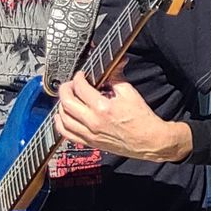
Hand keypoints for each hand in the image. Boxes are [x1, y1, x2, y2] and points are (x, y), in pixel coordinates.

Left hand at [54, 71, 191, 161]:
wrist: (149, 140)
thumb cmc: (142, 119)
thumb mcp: (129, 92)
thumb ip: (115, 77)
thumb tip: (110, 67)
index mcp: (103, 107)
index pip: (80, 88)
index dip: (78, 77)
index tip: (81, 75)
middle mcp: (93, 122)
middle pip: (67, 102)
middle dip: (65, 89)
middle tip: (70, 84)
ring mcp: (90, 134)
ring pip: (64, 119)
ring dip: (62, 105)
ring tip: (67, 98)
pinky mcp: (90, 142)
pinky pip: (67, 134)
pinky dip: (61, 124)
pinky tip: (62, 116)